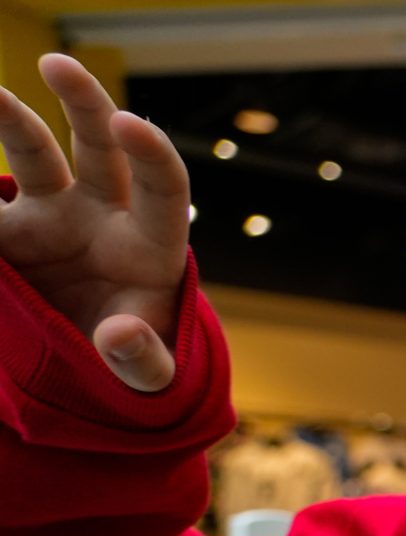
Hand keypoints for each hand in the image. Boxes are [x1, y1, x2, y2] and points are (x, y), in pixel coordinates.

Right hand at [0, 55, 186, 391]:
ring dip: (11, 118)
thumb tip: (121, 336)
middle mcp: (104, 216)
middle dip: (85, 102)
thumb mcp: (149, 376)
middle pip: (100, 148)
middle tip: (58, 64)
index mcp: (152, 245)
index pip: (165, 188)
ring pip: (35, 155)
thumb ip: (144, 362)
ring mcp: (52, 217)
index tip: (132, 123)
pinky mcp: (9, 232)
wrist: (93, 364)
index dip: (154, 153)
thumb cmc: (135, 359)